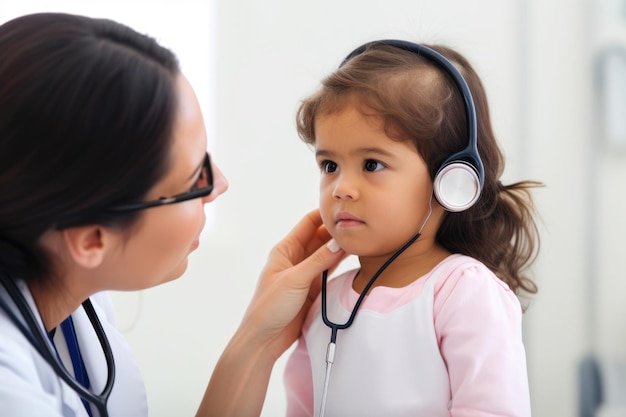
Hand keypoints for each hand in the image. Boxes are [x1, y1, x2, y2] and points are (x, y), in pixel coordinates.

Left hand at [197, 210, 343, 416]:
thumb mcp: (295, 280)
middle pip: (319, 237)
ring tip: (360, 238)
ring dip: (340, 247)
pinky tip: (353, 258)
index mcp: (285, 250)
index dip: (324, 214)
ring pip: (326, 254)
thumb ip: (318, 261)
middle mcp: (295, 258)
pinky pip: (329, 271)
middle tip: (358, 224)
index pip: (307, 223)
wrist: (264, 339)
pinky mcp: (313, 289)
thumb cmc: (269, 307)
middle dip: (336, 230)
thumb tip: (339, 242)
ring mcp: (305, 273)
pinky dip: (340, 264)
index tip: (344, 209)